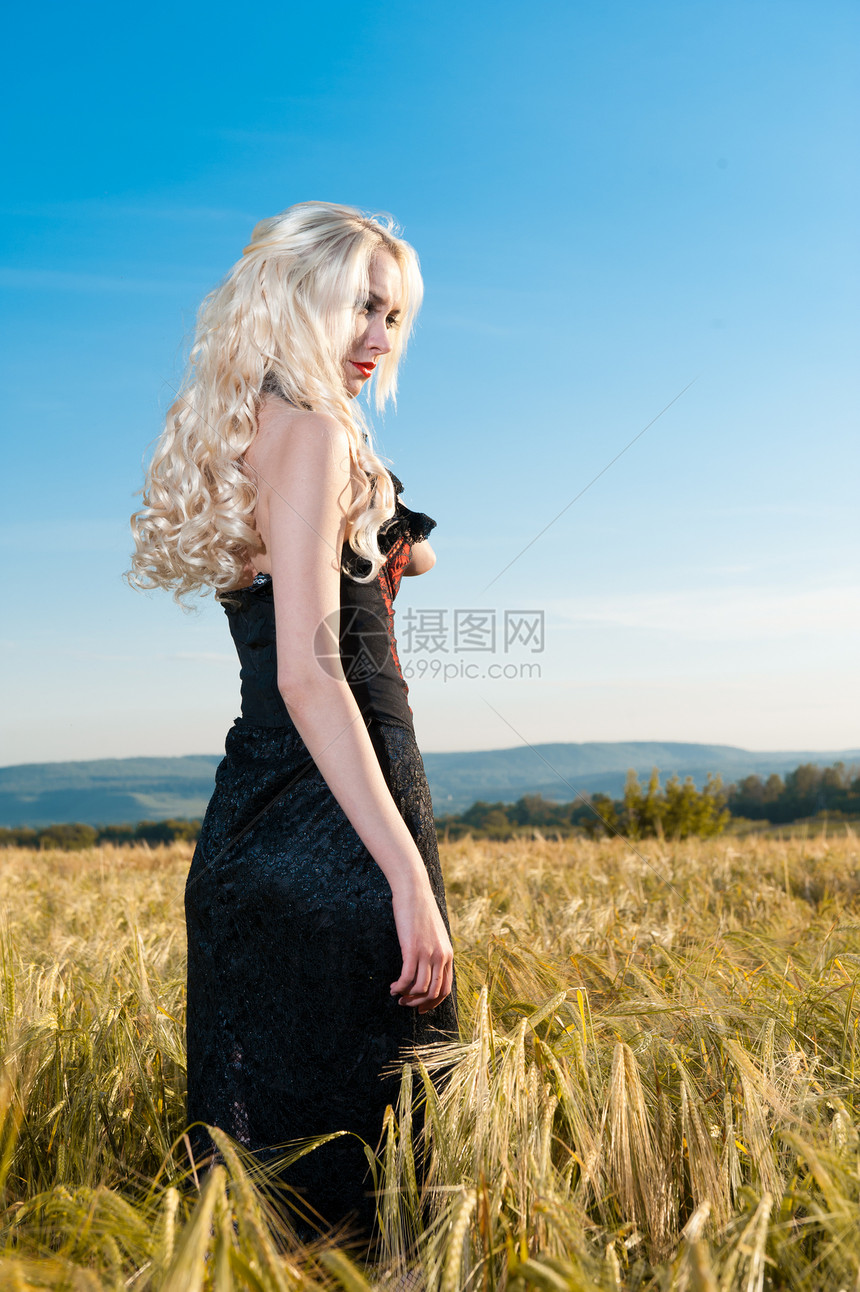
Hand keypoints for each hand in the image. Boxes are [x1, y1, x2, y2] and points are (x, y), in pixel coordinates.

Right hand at [389, 878, 453, 1013]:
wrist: (414, 891)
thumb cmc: (421, 911)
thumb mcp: (434, 934)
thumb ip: (435, 950)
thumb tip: (429, 967)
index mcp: (448, 954)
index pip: (446, 988)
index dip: (433, 1003)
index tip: (420, 1008)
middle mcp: (441, 956)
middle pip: (434, 992)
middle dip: (419, 1003)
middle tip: (405, 1003)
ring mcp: (427, 953)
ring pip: (420, 988)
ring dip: (406, 996)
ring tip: (396, 994)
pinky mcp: (412, 949)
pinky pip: (407, 978)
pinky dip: (399, 987)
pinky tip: (392, 987)